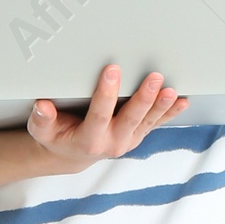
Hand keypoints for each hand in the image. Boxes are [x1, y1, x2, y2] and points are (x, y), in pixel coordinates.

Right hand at [27, 63, 187, 165]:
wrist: (72, 154)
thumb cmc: (57, 137)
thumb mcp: (42, 131)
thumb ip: (42, 120)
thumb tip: (42, 106)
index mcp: (89, 140)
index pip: (99, 114)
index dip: (106, 93)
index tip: (112, 70)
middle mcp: (113, 143)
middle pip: (131, 118)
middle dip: (143, 98)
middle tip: (154, 77)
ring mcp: (128, 140)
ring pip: (148, 121)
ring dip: (162, 105)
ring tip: (171, 90)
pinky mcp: (138, 135)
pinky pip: (156, 123)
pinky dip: (170, 112)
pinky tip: (182, 101)